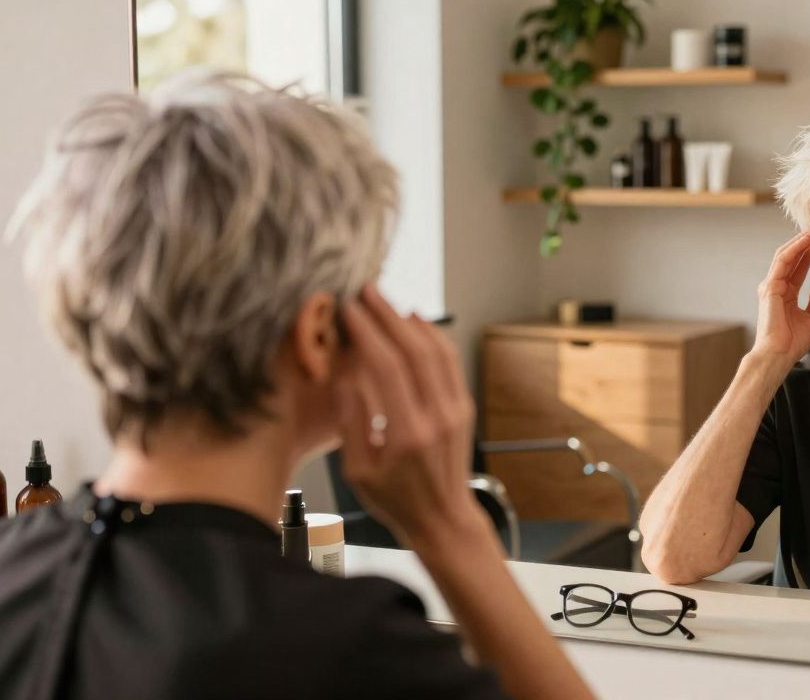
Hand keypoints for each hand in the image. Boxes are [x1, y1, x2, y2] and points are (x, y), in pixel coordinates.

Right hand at [333, 287, 480, 544]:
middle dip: (387, 315)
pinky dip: (433, 336)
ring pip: (436, 351)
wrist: (442, 518)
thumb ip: (351, 419)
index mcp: (406, 434)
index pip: (386, 367)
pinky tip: (415, 321)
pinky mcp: (464, 408)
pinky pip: (449, 362)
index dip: (367, 332)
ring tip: (385, 300)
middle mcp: (437, 417)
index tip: (349, 310)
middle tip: (365, 291)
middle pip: (413, 350)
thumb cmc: (395, 499)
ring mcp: (455, 411)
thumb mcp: (357, 469)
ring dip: (409, 320)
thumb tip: (345, 372)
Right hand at [751, 232, 809, 364]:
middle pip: (791, 259)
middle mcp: (776, 287)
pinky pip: (781, 263)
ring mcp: (771, 286)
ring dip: (797, 243)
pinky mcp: (769, 287)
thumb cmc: (792, 342)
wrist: (779, 355)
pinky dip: (792, 250)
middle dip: (803, 244)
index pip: (798, 268)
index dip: (809, 255)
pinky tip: (803, 242)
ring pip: (785, 257)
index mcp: (786, 294)